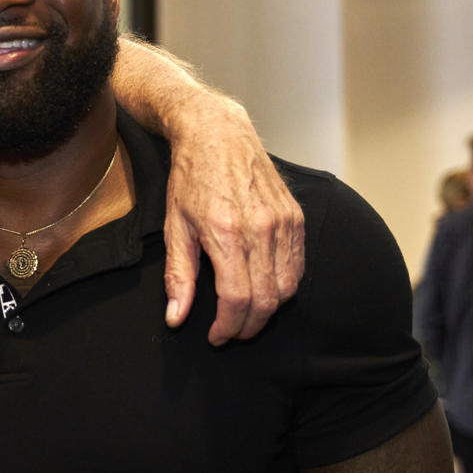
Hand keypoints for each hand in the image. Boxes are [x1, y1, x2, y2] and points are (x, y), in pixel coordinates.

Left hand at [162, 101, 304, 344]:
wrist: (217, 135)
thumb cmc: (190, 180)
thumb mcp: (174, 227)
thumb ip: (178, 277)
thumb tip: (176, 318)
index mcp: (227, 233)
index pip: (237, 300)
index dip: (228, 327)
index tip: (216, 336)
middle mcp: (261, 229)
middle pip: (267, 300)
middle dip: (249, 326)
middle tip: (232, 332)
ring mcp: (284, 223)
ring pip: (287, 288)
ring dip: (269, 311)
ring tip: (247, 315)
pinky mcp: (296, 217)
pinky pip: (298, 266)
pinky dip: (285, 286)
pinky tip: (266, 289)